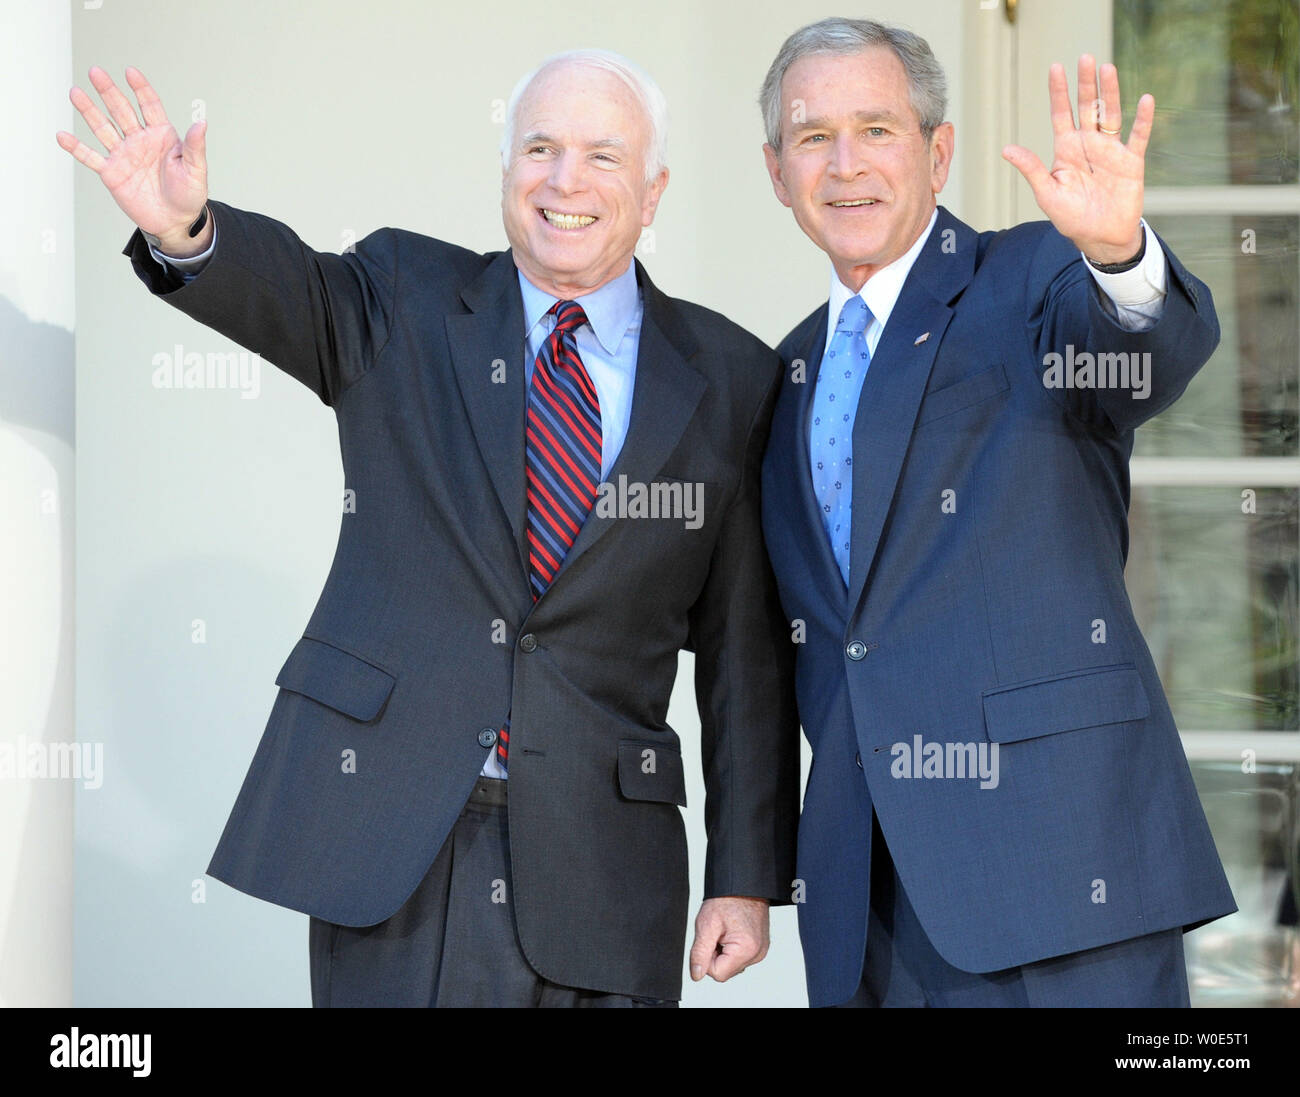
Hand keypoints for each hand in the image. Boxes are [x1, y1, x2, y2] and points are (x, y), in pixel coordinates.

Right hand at [56, 66, 210, 255]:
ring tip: (75, 92)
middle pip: (121, 110)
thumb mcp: (196, 171)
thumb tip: (201, 122)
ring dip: (89, 111)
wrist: (175, 222)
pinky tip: (62, 136)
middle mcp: (140, 140)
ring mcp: (124, 155)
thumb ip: (196, 147)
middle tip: (95, 72)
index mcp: (162, 136)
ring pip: (103, 128)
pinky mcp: (112, 173)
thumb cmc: (189, 195)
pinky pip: (91, 157)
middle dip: (109, 91)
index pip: (149, 105)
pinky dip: (76, 148)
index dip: (140, 88)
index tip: (130, 72)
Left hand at [688, 896, 769, 981]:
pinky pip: (739, 957)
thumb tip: (696, 975)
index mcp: (746, 950)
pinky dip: (731, 947)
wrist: (743, 885)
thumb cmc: (727, 900)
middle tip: (717, 932)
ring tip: (725, 930)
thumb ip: (699, 953)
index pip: (717, 974)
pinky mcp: (759, 947)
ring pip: (731, 965)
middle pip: (725, 970)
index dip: (707, 958)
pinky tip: (731, 931)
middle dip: (716, 954)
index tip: (710, 939)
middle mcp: (757, 954)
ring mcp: (760, 951)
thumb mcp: (706, 925)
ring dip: (723, 951)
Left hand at [1001, 55, 1150, 264]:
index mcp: (1066, 151)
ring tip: (1107, 68)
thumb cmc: (1071, 218)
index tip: (1055, 68)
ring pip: (1111, 115)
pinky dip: (1143, 119)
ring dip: (1109, 93)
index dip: (1058, 92)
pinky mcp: (1131, 162)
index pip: (1061, 115)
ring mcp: (1111, 152)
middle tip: (1085, 58)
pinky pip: (1138, 137)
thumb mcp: (1047, 193)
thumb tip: (1007, 149)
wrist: (1100, 238)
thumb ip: (1031, 169)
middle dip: (1084, 84)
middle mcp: (1088, 146)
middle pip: (1087, 108)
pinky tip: (1145, 100)